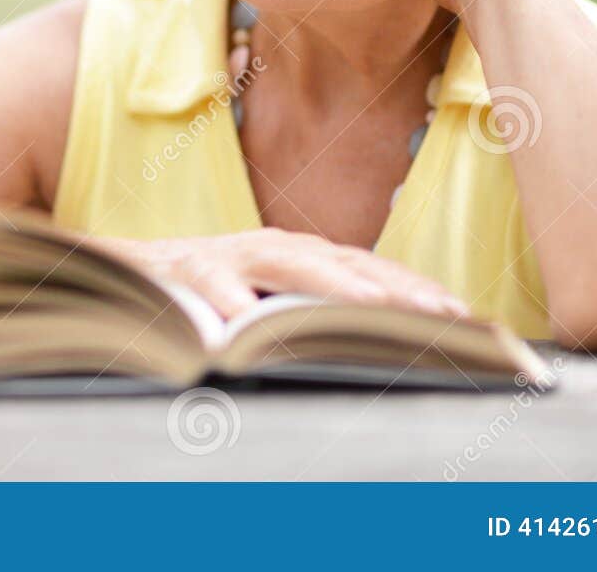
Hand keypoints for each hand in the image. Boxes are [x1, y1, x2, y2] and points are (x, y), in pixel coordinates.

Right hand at [95, 228, 471, 319]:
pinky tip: (247, 328)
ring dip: (332, 285)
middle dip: (396, 287)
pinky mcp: (188, 270)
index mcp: (302, 255)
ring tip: (373, 308)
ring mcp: (233, 255)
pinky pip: (213, 287)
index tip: (465, 317)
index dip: (416, 289)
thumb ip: (315, 315)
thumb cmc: (211, 296)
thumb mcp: (271, 304)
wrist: (131, 273)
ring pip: (290, 264)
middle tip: (442, 315)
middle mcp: (275, 247)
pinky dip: (229, 303)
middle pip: (346, 263)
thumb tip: (379, 348)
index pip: (371, 268)